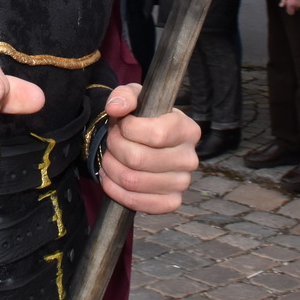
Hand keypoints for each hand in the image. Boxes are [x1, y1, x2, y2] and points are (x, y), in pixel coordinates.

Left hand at [98, 84, 197, 213]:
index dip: (128, 129)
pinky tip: (112, 178)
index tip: (122, 124)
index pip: (155, 134)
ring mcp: (182, 183)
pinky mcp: (172, 202)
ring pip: (132, 181)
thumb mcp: (135, 98)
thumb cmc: (143, 118)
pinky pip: (138, 203)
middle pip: (138, 159)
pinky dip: (116, 191)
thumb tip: (116, 108)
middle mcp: (190, 158)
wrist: (147, 144)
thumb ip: (124, 96)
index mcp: (188, 130)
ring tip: (110, 158)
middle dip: (114, 147)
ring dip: (111, 168)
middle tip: (112, 141)